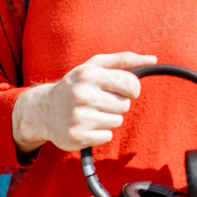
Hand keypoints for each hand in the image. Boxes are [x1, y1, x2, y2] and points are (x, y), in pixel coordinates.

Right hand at [12, 52, 156, 154]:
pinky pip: (107, 136)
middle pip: (125, 105)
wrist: (43, 110)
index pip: (131, 84)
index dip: (132, 88)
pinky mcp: (76, 137)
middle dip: (116, 104)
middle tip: (99, 101)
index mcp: (90, 75)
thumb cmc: (77, 85)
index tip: (124, 89)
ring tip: (91, 112)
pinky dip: (101, 132)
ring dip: (108, 118)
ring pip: (117, 121)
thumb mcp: (95, 65)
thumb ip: (125, 60)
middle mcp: (82, 95)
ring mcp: (78, 117)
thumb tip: (152, 59)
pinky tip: (86, 125)